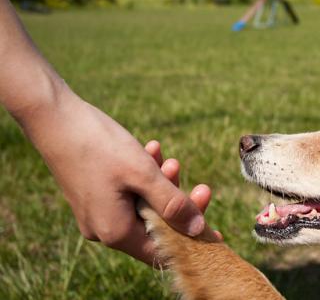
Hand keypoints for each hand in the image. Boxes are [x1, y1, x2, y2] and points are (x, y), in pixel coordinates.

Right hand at [20, 90, 206, 264]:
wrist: (54, 118)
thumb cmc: (99, 146)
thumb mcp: (143, 174)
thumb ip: (173, 203)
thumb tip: (199, 229)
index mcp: (115, 232)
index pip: (162, 251)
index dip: (190, 241)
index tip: (215, 230)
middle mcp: (103, 228)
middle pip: (155, 227)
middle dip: (179, 204)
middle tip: (203, 187)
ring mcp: (96, 211)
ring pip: (143, 205)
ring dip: (162, 184)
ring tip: (169, 159)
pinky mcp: (93, 193)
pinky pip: (127, 192)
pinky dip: (143, 176)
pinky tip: (151, 150)